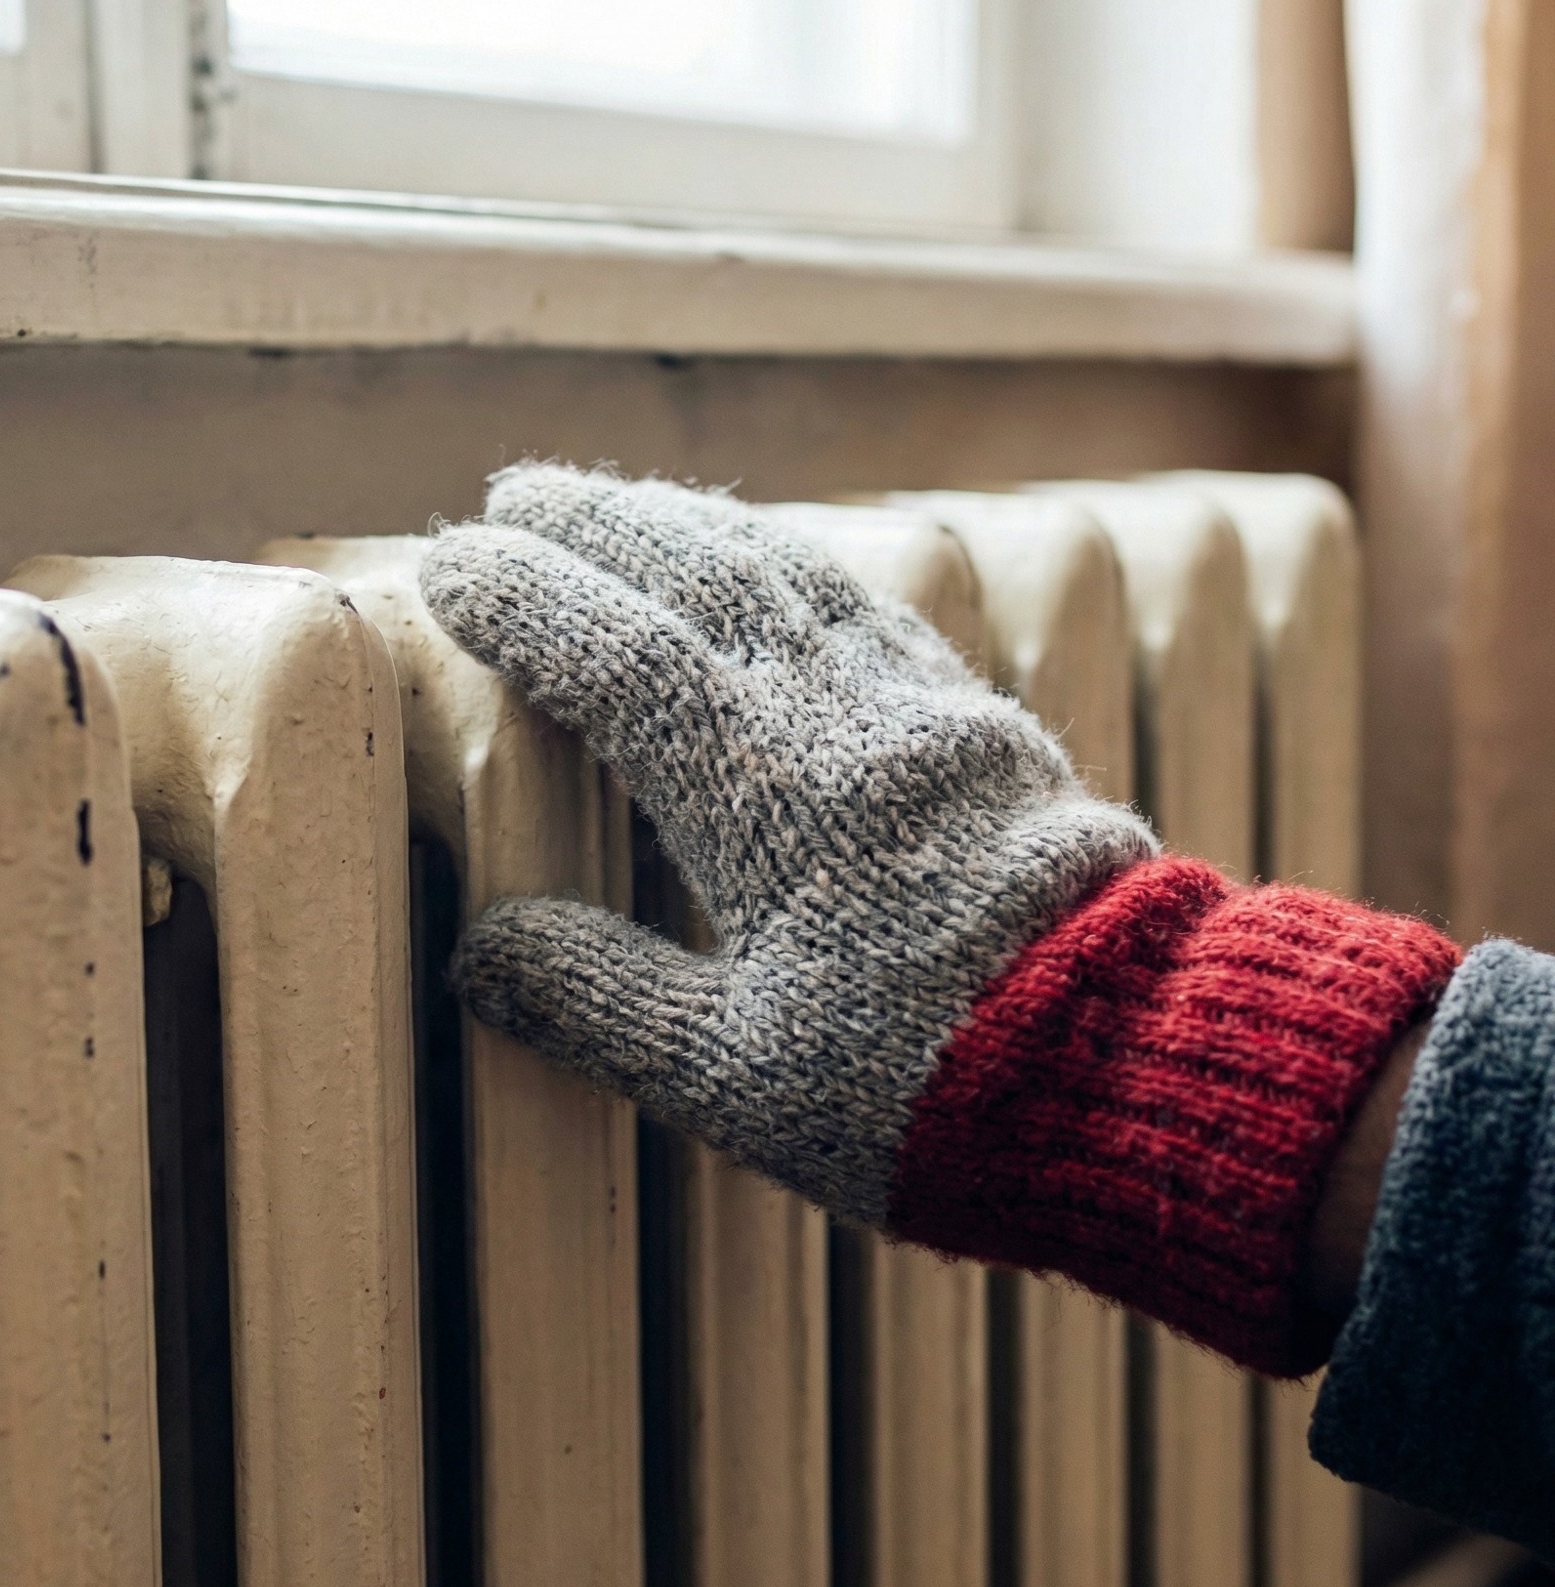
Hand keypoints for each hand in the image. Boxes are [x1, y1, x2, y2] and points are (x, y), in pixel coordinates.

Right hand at [421, 465, 1156, 1223]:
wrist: (1135, 1074)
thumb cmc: (926, 1091)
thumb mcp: (733, 1078)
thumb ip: (599, 1001)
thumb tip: (482, 947)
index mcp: (770, 800)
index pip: (619, 659)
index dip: (525, 603)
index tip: (450, 569)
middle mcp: (849, 724)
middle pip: (706, 577)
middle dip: (599, 522)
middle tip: (518, 495)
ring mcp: (928, 714)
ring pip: (797, 575)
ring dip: (699, 525)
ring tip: (628, 504)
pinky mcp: (990, 729)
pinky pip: (879, 608)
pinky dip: (803, 568)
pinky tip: (786, 569)